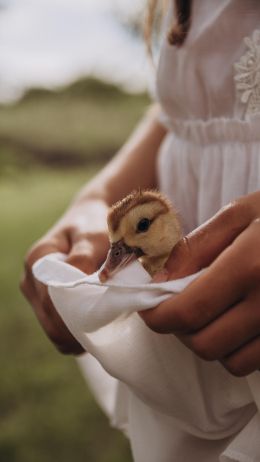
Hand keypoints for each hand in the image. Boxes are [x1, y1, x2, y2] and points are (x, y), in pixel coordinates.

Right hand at [21, 199, 108, 354]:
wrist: (90, 215)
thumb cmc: (94, 223)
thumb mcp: (93, 236)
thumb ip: (84, 258)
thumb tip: (81, 286)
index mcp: (38, 260)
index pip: (50, 303)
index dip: (74, 319)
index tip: (102, 324)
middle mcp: (31, 278)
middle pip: (49, 320)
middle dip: (77, 331)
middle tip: (108, 331)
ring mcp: (36, 291)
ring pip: (53, 328)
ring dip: (76, 333)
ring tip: (104, 328)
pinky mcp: (46, 300)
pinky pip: (57, 326)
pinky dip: (74, 331)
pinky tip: (95, 326)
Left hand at [141, 191, 259, 375]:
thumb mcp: (239, 215)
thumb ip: (194, 247)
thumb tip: (157, 280)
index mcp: (251, 266)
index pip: (188, 311)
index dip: (157, 315)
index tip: (149, 308)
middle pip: (204, 343)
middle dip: (181, 329)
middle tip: (179, 306)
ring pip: (229, 361)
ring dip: (209, 341)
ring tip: (212, 312)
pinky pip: (253, 363)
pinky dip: (235, 350)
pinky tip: (237, 322)